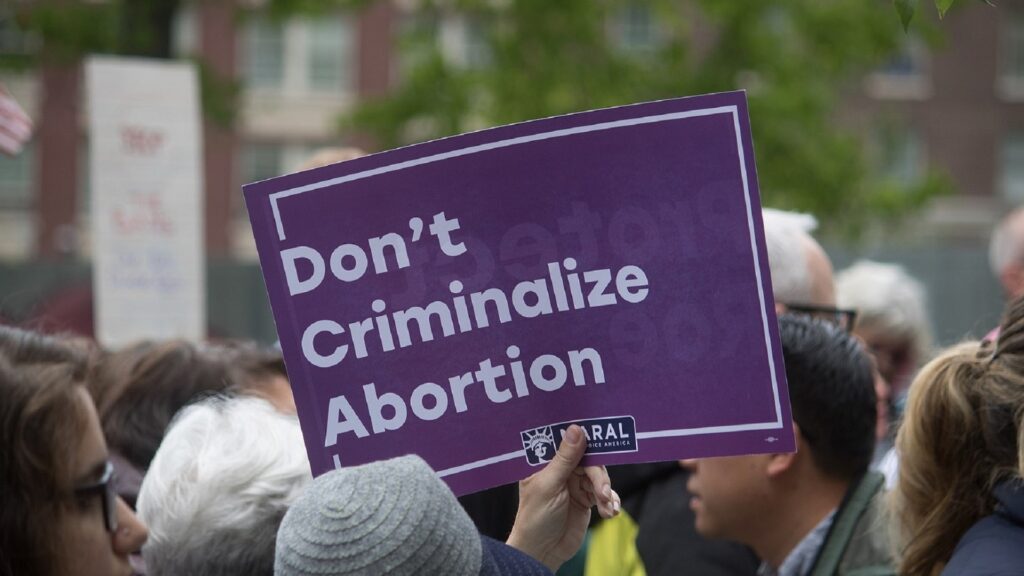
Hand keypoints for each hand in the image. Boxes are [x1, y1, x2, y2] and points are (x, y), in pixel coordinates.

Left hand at [506, 424, 620, 570]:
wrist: (543, 552)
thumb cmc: (535, 518)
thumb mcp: (549, 485)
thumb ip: (565, 459)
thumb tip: (576, 429)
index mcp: (545, 461)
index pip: (566, 441)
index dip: (582, 438)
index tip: (599, 438)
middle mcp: (561, 469)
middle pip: (588, 460)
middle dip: (598, 476)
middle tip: (602, 492)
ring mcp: (575, 484)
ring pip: (599, 477)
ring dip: (605, 492)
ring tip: (607, 507)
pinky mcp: (586, 499)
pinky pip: (604, 494)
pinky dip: (611, 501)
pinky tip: (611, 511)